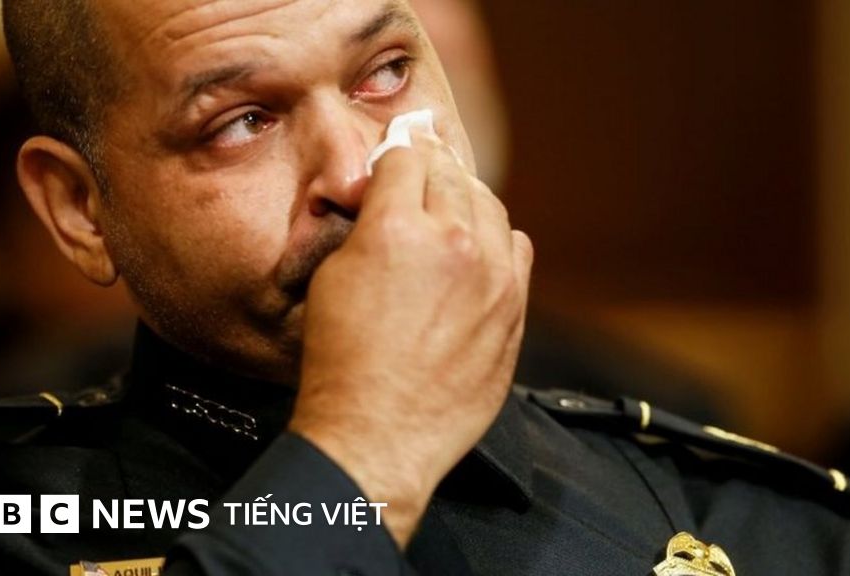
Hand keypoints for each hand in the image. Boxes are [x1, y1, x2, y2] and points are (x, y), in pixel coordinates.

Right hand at [288, 132, 533, 546]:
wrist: (379, 432)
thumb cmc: (343, 362)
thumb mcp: (333, 278)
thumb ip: (366, 225)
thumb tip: (385, 200)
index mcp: (397, 227)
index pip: (406, 156)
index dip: (395, 153)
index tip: (394, 156)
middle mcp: (453, 242)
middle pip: (450, 173)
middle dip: (430, 168)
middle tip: (420, 168)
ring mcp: (493, 276)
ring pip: (489, 205)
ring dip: (466, 199)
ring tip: (448, 208)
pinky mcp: (514, 308)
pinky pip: (516, 248)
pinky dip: (497, 239)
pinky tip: (478, 249)